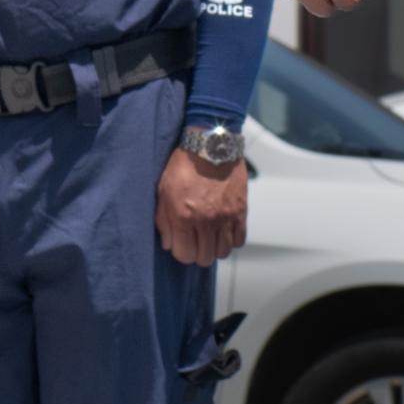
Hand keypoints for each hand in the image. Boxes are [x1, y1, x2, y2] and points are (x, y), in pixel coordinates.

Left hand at [156, 138, 251, 264]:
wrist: (210, 145)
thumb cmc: (184, 165)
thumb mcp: (163, 191)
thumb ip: (163, 221)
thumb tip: (169, 244)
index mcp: (183, 216)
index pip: (184, 254)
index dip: (181, 252)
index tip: (181, 243)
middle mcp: (206, 220)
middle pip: (204, 258)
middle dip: (197, 253)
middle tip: (195, 241)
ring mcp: (225, 217)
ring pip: (223, 252)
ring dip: (215, 248)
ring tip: (209, 237)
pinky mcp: (240, 211)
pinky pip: (239, 240)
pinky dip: (231, 240)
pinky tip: (224, 231)